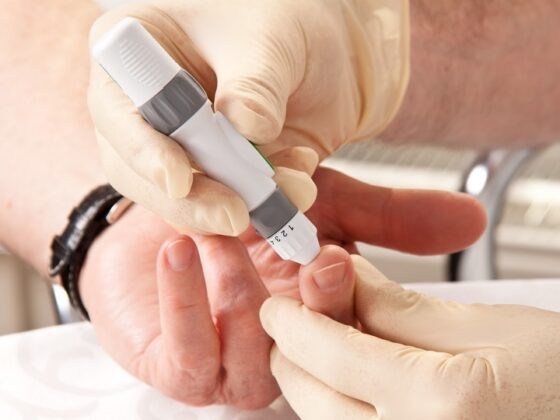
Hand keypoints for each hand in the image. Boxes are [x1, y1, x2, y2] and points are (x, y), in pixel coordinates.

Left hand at [78, 166, 485, 408]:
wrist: (163, 205)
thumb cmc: (243, 205)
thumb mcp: (321, 199)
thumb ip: (389, 215)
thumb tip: (470, 218)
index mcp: (324, 314)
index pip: (355, 327)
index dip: (348, 298)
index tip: (331, 257)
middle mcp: (286, 349)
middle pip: (315, 356)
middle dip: (311, 308)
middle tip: (301, 256)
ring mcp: (232, 364)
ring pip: (257, 362)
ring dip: (242, 293)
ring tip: (218, 236)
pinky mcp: (178, 367)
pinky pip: (191, 358)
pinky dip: (186, 301)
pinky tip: (181, 252)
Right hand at [87, 0, 408, 233]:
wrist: (332, 52)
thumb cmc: (288, 21)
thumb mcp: (271, 39)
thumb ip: (254, 85)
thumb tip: (244, 130)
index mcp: (135, 52)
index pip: (116, 111)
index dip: (143, 151)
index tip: (178, 181)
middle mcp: (148, 106)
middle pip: (141, 171)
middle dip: (191, 201)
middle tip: (236, 215)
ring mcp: (184, 144)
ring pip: (185, 199)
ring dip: (238, 204)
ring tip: (292, 187)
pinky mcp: (220, 172)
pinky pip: (230, 203)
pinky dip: (266, 203)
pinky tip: (300, 174)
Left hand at [261, 256, 559, 418]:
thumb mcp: (491, 326)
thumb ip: (403, 307)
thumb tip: (347, 280)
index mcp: (439, 402)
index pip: (327, 351)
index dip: (292, 320)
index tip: (279, 306)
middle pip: (310, 396)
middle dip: (294, 354)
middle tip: (302, 321)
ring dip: (314, 383)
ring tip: (336, 348)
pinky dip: (341, 410)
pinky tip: (361, 386)